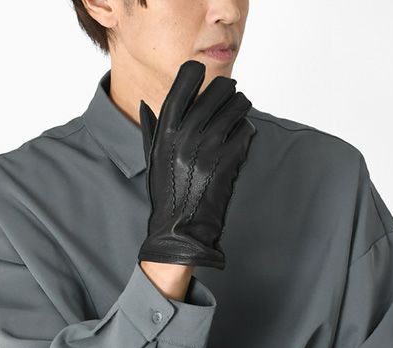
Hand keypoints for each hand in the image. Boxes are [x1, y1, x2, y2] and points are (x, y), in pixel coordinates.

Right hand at [138, 59, 255, 269]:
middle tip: (228, 98)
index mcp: (166, 133)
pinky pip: (246, 129)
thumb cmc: (166, 194)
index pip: (183, 84)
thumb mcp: (153, 160)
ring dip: (241, 107)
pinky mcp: (229, 161)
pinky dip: (246, 131)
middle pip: (218, 89)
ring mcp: (210, 148)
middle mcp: (188, 136)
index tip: (201, 73)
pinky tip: (240, 139)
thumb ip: (152, 130)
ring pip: (238, 105)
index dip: (195, 73)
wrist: (180, 229)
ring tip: (237, 115)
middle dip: (226, 91)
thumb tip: (145, 104)